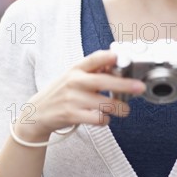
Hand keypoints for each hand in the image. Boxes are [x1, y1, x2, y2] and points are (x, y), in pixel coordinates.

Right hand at [14, 50, 144, 142]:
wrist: (37, 113)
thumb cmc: (62, 93)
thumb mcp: (73, 77)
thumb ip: (93, 72)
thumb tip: (117, 66)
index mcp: (76, 69)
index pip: (93, 59)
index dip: (107, 57)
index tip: (120, 56)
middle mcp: (74, 81)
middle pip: (103, 81)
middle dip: (124, 84)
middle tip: (139, 87)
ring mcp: (72, 99)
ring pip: (104, 103)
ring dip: (119, 108)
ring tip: (124, 110)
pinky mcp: (72, 115)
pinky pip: (97, 118)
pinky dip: (105, 120)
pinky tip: (104, 118)